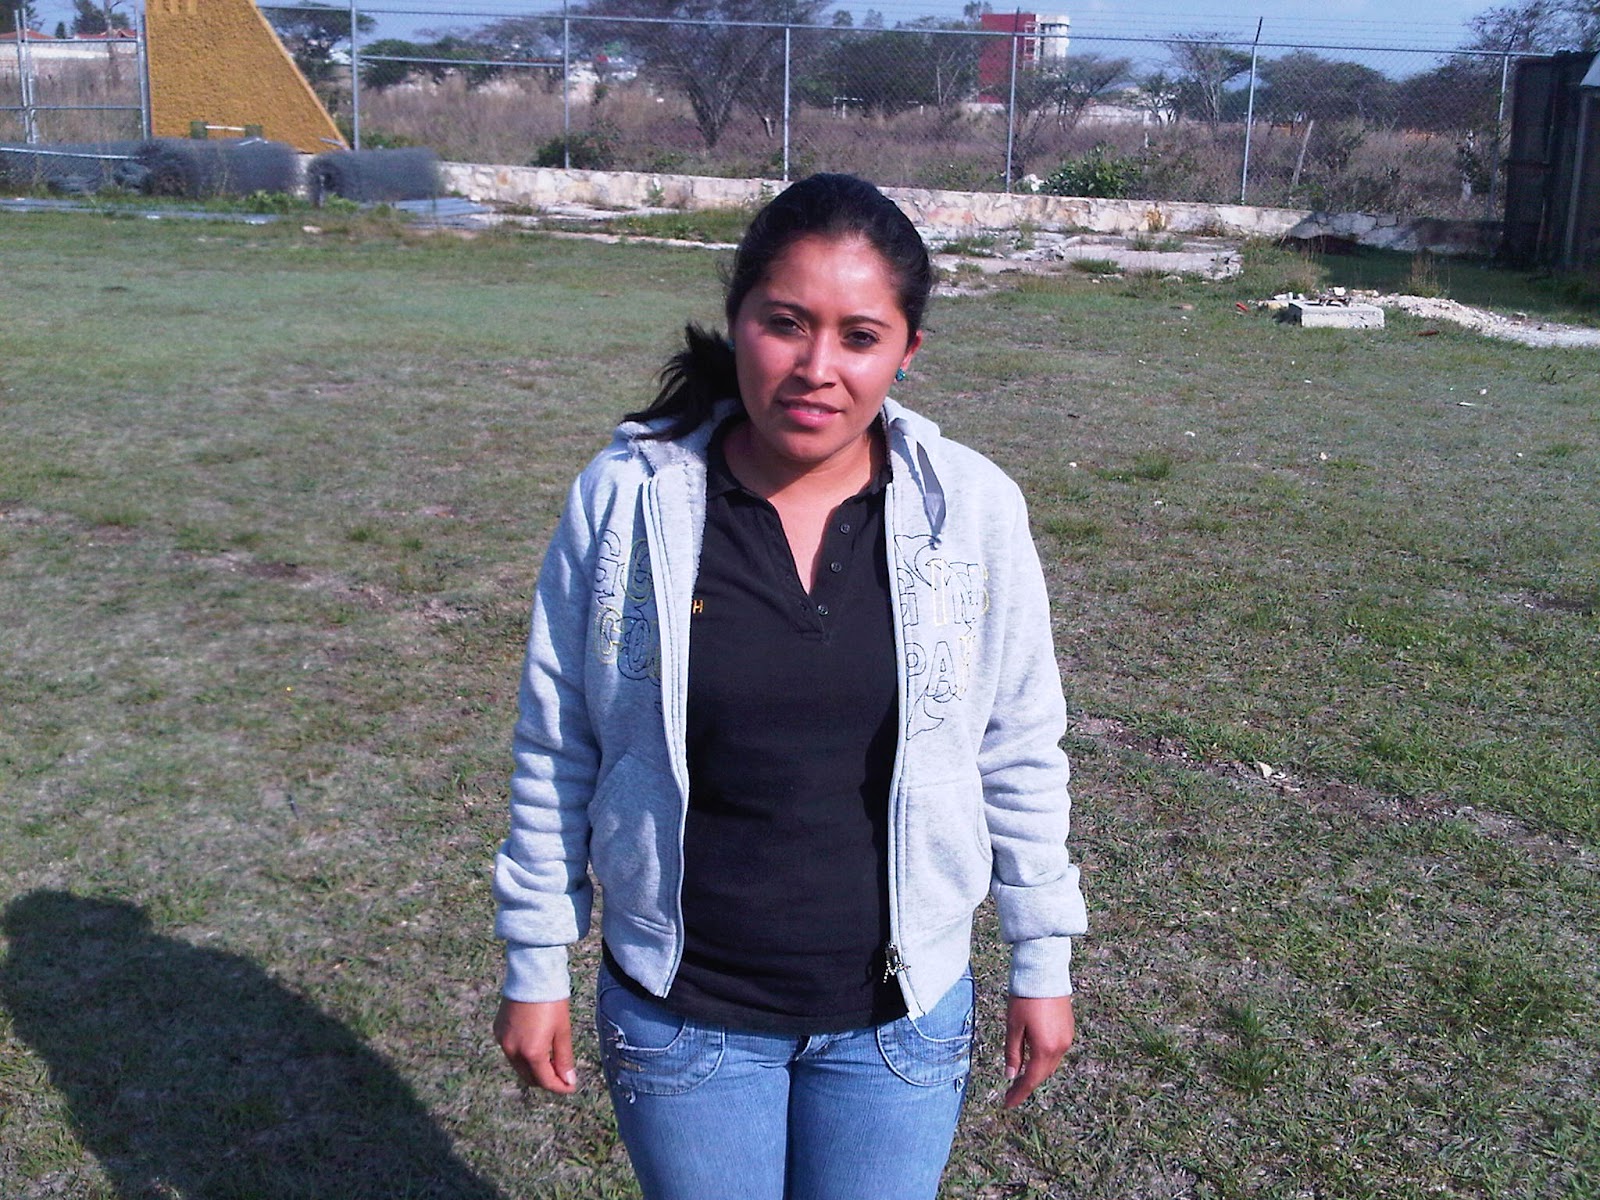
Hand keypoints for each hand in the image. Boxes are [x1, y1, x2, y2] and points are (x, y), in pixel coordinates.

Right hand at [494, 997, 577, 1094]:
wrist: (532, 975)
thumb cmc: (551, 1002)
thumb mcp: (563, 1031)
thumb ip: (564, 1059)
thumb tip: (568, 1081)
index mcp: (531, 1053)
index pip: (545, 1081)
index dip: (559, 1087)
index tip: (570, 1086)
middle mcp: (513, 1051)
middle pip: (529, 1077)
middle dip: (546, 1079)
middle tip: (561, 1074)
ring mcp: (503, 1041)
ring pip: (519, 1066)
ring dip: (534, 1068)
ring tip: (550, 1059)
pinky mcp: (498, 1031)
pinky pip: (511, 1052)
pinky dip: (522, 1055)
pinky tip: (535, 1045)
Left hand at [1003, 994, 1074, 1108]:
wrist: (1044, 972)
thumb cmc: (1025, 998)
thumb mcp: (1013, 1026)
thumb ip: (1012, 1053)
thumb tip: (1010, 1075)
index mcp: (1045, 1048)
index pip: (1031, 1079)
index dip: (1019, 1093)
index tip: (1008, 1104)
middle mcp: (1060, 1047)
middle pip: (1042, 1073)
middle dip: (1027, 1084)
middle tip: (1011, 1092)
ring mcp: (1067, 1038)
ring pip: (1050, 1064)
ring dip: (1036, 1072)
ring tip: (1020, 1077)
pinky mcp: (1068, 1029)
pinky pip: (1056, 1052)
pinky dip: (1044, 1059)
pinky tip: (1034, 1058)